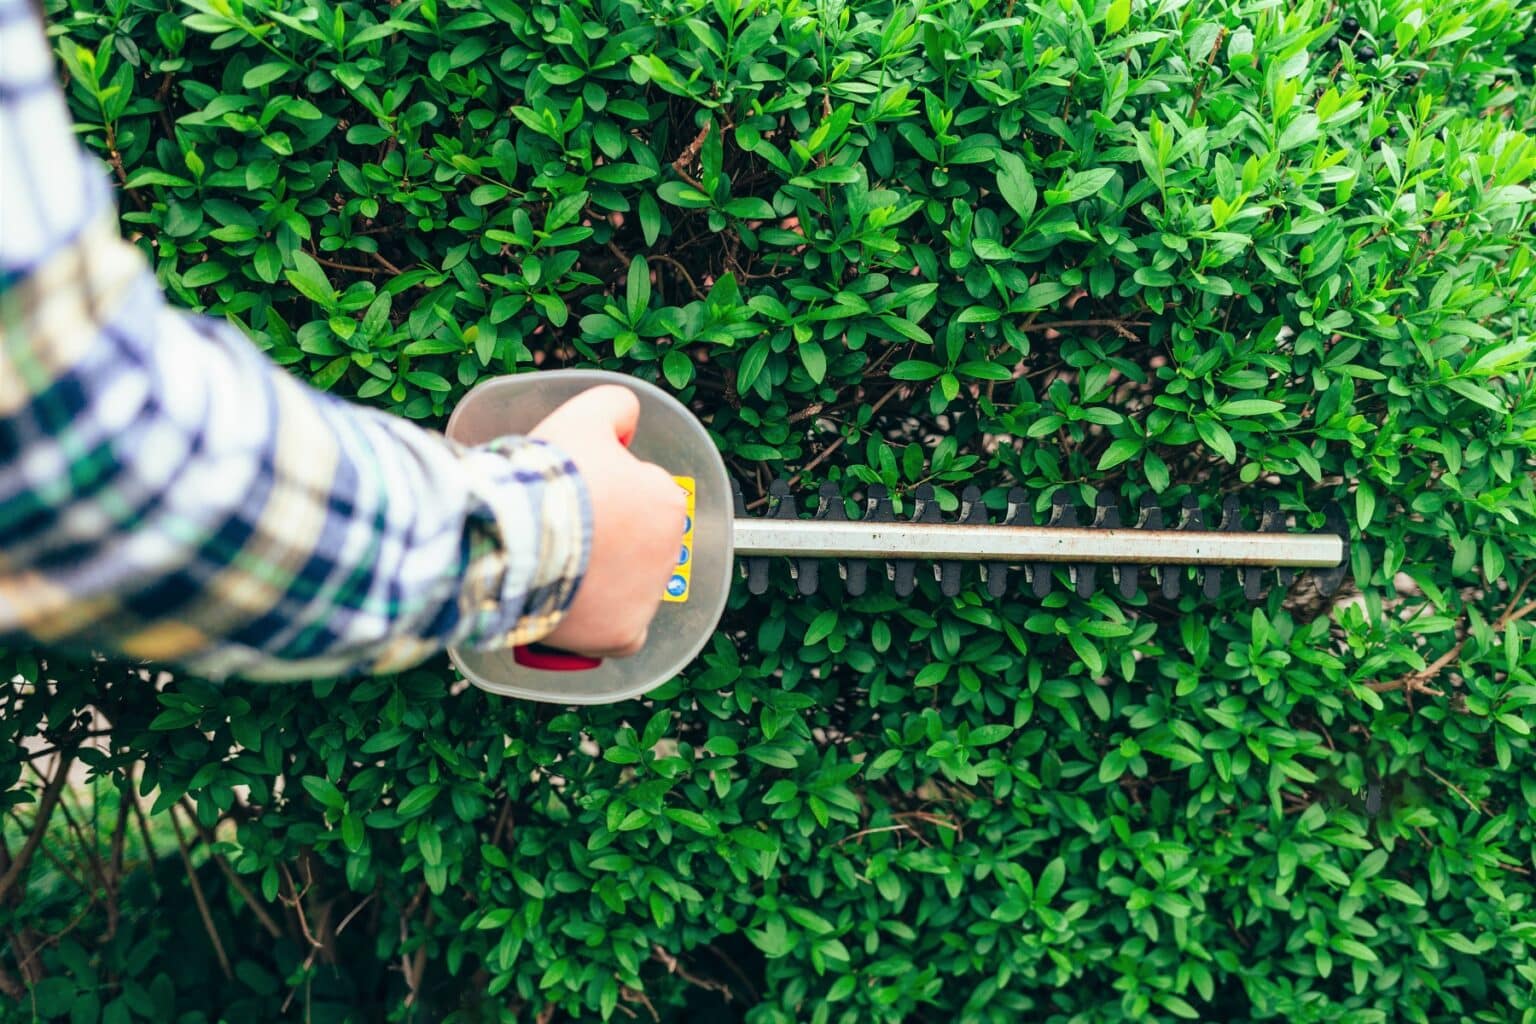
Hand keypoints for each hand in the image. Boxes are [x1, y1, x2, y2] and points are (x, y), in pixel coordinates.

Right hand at [529, 385, 685, 657]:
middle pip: (637, 545)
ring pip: (629, 589)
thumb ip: (615, 406)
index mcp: (666, 501)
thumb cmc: (548, 479)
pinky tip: (576, 609)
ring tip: (558, 568)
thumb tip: (627, 416)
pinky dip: (602, 628)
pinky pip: (621, 635)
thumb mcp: (583, 416)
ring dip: (602, 582)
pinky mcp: (622, 636)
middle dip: (607, 539)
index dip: (608, 494)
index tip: (576, 497)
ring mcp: (647, 598)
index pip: (644, 496)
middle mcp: (669, 553)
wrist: (513, 535)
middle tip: (562, 533)